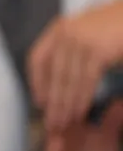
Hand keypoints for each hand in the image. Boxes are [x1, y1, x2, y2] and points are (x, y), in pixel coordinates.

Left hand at [29, 0, 122, 131]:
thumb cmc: (115, 28)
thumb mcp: (85, 34)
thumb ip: (70, 52)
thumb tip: (58, 82)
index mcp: (58, 28)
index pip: (37, 58)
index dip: (36, 82)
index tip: (39, 101)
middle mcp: (65, 33)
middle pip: (52, 73)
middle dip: (51, 100)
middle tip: (51, 122)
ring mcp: (80, 41)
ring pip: (67, 80)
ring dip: (65, 105)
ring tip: (64, 122)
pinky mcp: (96, 51)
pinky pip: (85, 81)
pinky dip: (81, 99)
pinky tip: (79, 112)